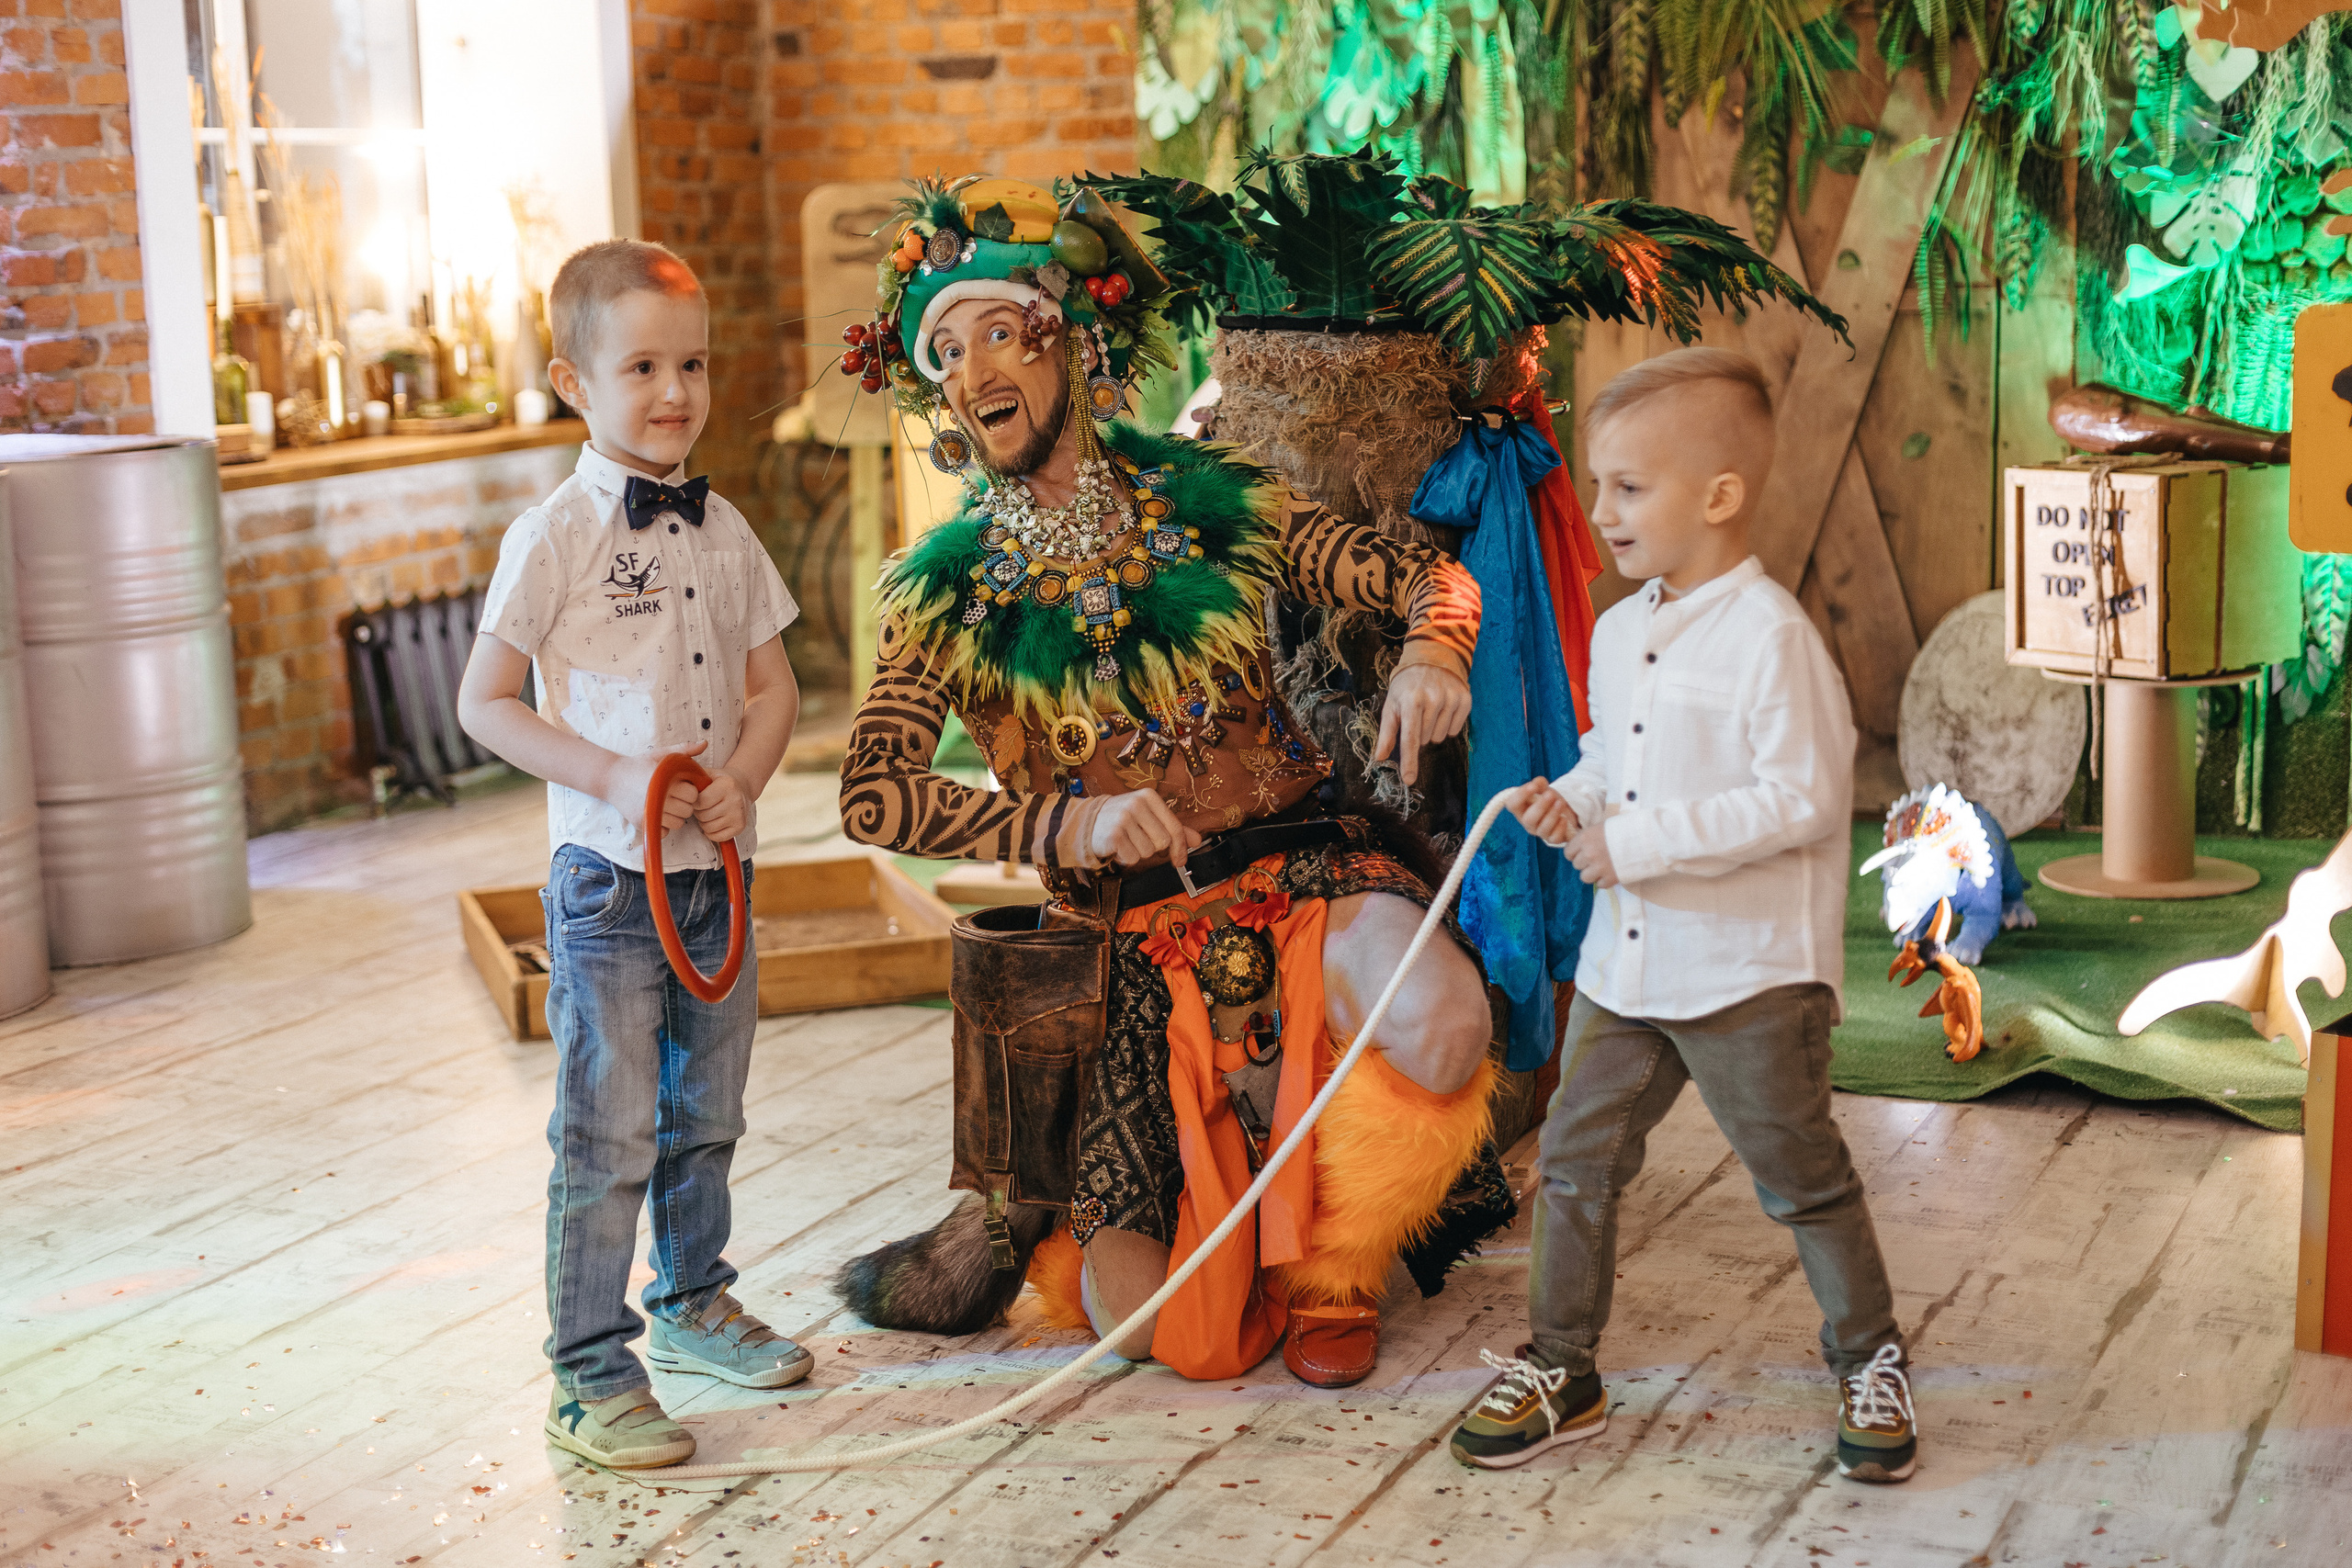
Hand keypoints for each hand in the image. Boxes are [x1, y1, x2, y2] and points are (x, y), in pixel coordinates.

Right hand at [609, 740, 706, 836]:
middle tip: (674, 796)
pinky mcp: (642, 824)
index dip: (690, 790)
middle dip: (684, 803)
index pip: (692, 795)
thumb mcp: (661, 754)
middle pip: (687, 811)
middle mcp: (658, 799)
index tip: (681, 786)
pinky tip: (658, 814)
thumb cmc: (639, 765)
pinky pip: (665, 832)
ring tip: (666, 805)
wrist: (611, 778)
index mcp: (665, 781)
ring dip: (676, 816)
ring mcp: (649, 813)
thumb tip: (704, 743)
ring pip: (678, 823)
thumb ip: (684, 749)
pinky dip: (664, 826)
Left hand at [693, 768, 751, 844]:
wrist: (743, 787)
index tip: (696, 798)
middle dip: (698, 812)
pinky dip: (711, 831)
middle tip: (703, 806)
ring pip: (708, 827)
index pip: (701, 801)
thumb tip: (670, 778)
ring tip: (709, 812)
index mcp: (727, 785)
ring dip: (704, 822)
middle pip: (704, 816)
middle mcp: (736, 801)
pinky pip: (716, 837)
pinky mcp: (740, 827)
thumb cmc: (719, 781)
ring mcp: (739, 816)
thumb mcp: (708, 773)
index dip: (694, 802)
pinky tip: (714, 820)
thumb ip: (692, 775)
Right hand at [1087, 788, 1205, 868]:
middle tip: (1139, 840)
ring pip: (1148, 852)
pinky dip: (1126, 858)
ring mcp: (1124, 818)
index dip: (1180, 847)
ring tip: (1127, 841)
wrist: (1088, 822)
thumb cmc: (1122, 819)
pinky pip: (1133, 858)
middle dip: (1153, 847)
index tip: (1179, 860)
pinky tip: (1119, 847)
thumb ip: (1173, 827)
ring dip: (1138, 852)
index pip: (1175, 828)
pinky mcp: (1114, 835)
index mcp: (1149, 796)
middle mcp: (1136, 804)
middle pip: (1163, 842)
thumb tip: (1197, 840)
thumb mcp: (1148, 816)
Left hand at [1375, 661, 1471, 786]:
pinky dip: (1447, 725)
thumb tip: (1379, 758)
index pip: (1410, 738)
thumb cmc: (1406, 687)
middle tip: (1417, 715)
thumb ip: (1386, 733)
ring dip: (1433, 729)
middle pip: (1426, 740)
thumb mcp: (1391, 706)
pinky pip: (1455, 730)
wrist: (1431, 660)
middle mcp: (1433, 700)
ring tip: (1430, 710)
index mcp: (1411, 702)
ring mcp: (1451, 699)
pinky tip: (1442, 710)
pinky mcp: (1465, 700)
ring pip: (1441, 737)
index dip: (1409, 761)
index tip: (1409, 779)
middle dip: (1420, 733)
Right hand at [1507, 776, 1581, 846]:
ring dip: (1552, 814)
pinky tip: (1564, 819)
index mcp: (1520, 809)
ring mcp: (1539, 832)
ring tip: (1561, 802)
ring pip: (1542, 828)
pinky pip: (1554, 838)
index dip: (1521, 796)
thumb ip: (1540, 784)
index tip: (1532, 786)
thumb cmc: (1548, 799)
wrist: (1563, 810)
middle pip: (1528, 819)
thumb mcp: (1543, 789)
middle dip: (1540, 806)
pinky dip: (1560, 828)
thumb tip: (1539, 781)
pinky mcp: (1552, 839)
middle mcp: (1527, 822)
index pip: (1512, 804)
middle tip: (1550, 794)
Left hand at [1565, 820, 1617, 888]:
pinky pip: (1599, 885)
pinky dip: (1604, 881)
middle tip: (1595, 859)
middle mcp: (1588, 854)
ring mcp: (1599, 867)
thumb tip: (1579, 846)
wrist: (1644, 838)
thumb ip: (1588, 838)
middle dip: (1585, 863)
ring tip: (1601, 868)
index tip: (1581, 853)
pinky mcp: (1610, 878)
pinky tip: (1611, 873)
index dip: (1575, 853)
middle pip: (1576, 865)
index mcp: (1585, 838)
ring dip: (1592, 874)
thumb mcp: (1601, 827)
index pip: (1568, 853)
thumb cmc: (1623, 828)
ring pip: (1584, 877)